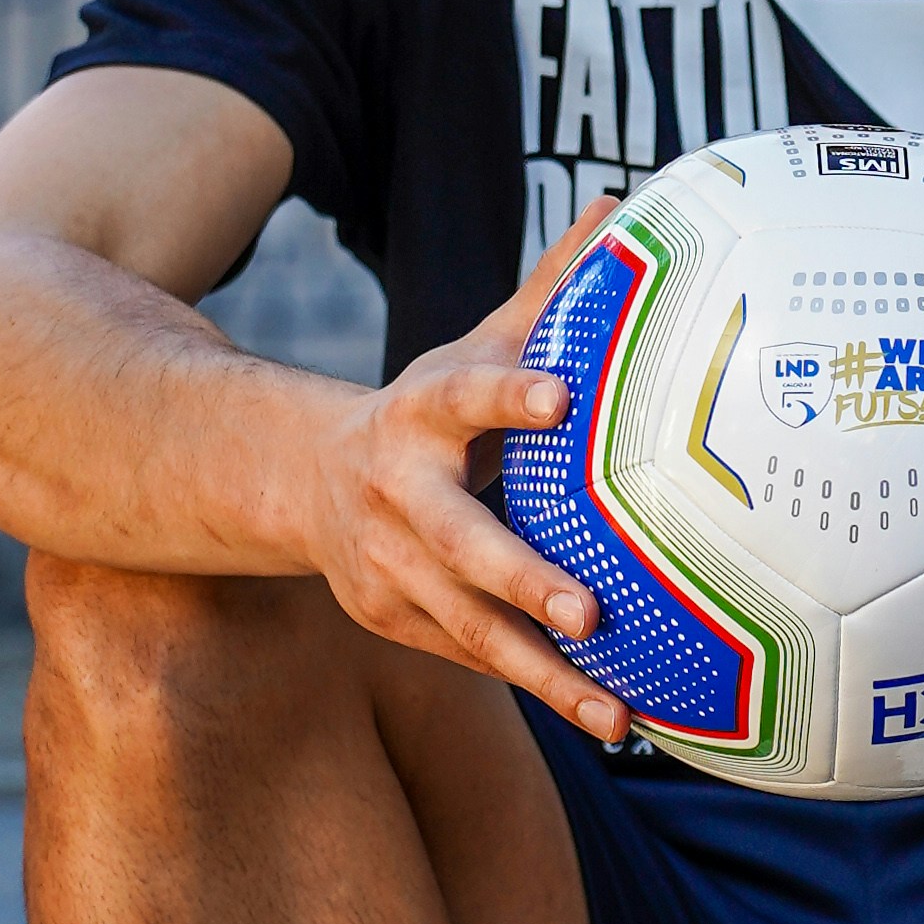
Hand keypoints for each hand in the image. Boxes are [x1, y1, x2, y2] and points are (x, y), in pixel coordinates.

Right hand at [282, 199, 636, 750]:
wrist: (304, 481)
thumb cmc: (427, 410)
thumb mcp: (472, 347)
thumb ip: (548, 290)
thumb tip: (620, 205)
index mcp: (421, 413)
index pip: (466, 396)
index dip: (508, 395)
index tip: (562, 396)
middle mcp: (398, 495)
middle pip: (461, 542)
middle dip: (520, 579)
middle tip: (588, 608)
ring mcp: (392, 567)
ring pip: (468, 628)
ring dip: (542, 673)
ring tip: (614, 711)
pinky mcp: (396, 620)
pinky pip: (474, 661)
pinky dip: (538, 691)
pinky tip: (608, 718)